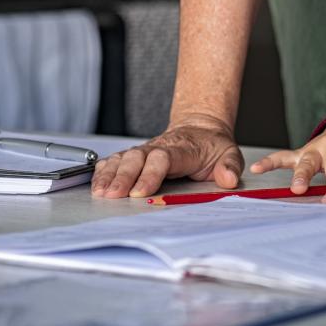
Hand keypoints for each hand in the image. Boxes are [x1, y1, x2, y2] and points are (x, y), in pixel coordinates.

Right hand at [92, 117, 244, 198]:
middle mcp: (158, 147)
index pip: (163, 158)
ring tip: (100, 192)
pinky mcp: (135, 155)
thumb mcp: (229, 153)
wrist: (199, 130)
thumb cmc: (211, 146)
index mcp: (182, 148)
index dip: (150, 174)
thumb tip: (229, 180)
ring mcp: (144, 150)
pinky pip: (115, 160)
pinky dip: (103, 171)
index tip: (140, 192)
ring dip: (110, 174)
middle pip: (137, 158)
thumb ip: (230, 166)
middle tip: (114, 195)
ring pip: (123, 158)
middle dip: (124, 176)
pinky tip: (96, 184)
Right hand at [247, 119, 325, 192]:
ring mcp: (311, 151)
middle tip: (302, 188)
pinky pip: (283, 158)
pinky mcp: (301, 157)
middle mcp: (325, 145)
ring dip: (296, 174)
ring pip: (300, 161)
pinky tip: (256, 168)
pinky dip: (269, 162)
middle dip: (308, 173)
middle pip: (315, 158)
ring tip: (291, 187)